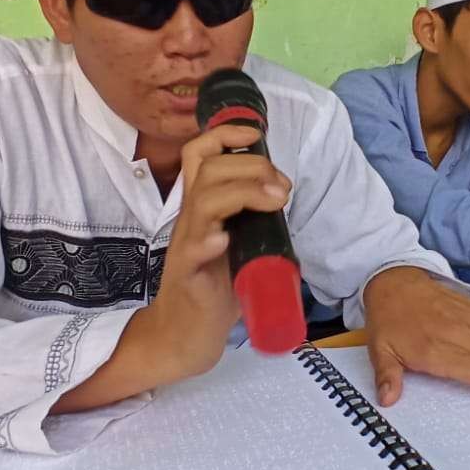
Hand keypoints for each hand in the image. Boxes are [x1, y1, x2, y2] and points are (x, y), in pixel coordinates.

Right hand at [52, 124, 289, 412]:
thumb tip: (285, 194)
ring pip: (202, 201)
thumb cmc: (215, 288)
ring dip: (242, 192)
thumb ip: (253, 217)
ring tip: (274, 201)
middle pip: (208, 169)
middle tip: (283, 188)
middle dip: (251, 166)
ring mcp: (187, 246)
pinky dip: (207, 241)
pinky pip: (192, 252)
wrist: (184, 336)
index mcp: (202, 207)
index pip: (199, 154)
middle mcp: (191, 219)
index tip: (257, 135)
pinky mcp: (187, 276)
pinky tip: (223, 240)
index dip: (224, 133)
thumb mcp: (237, 243)